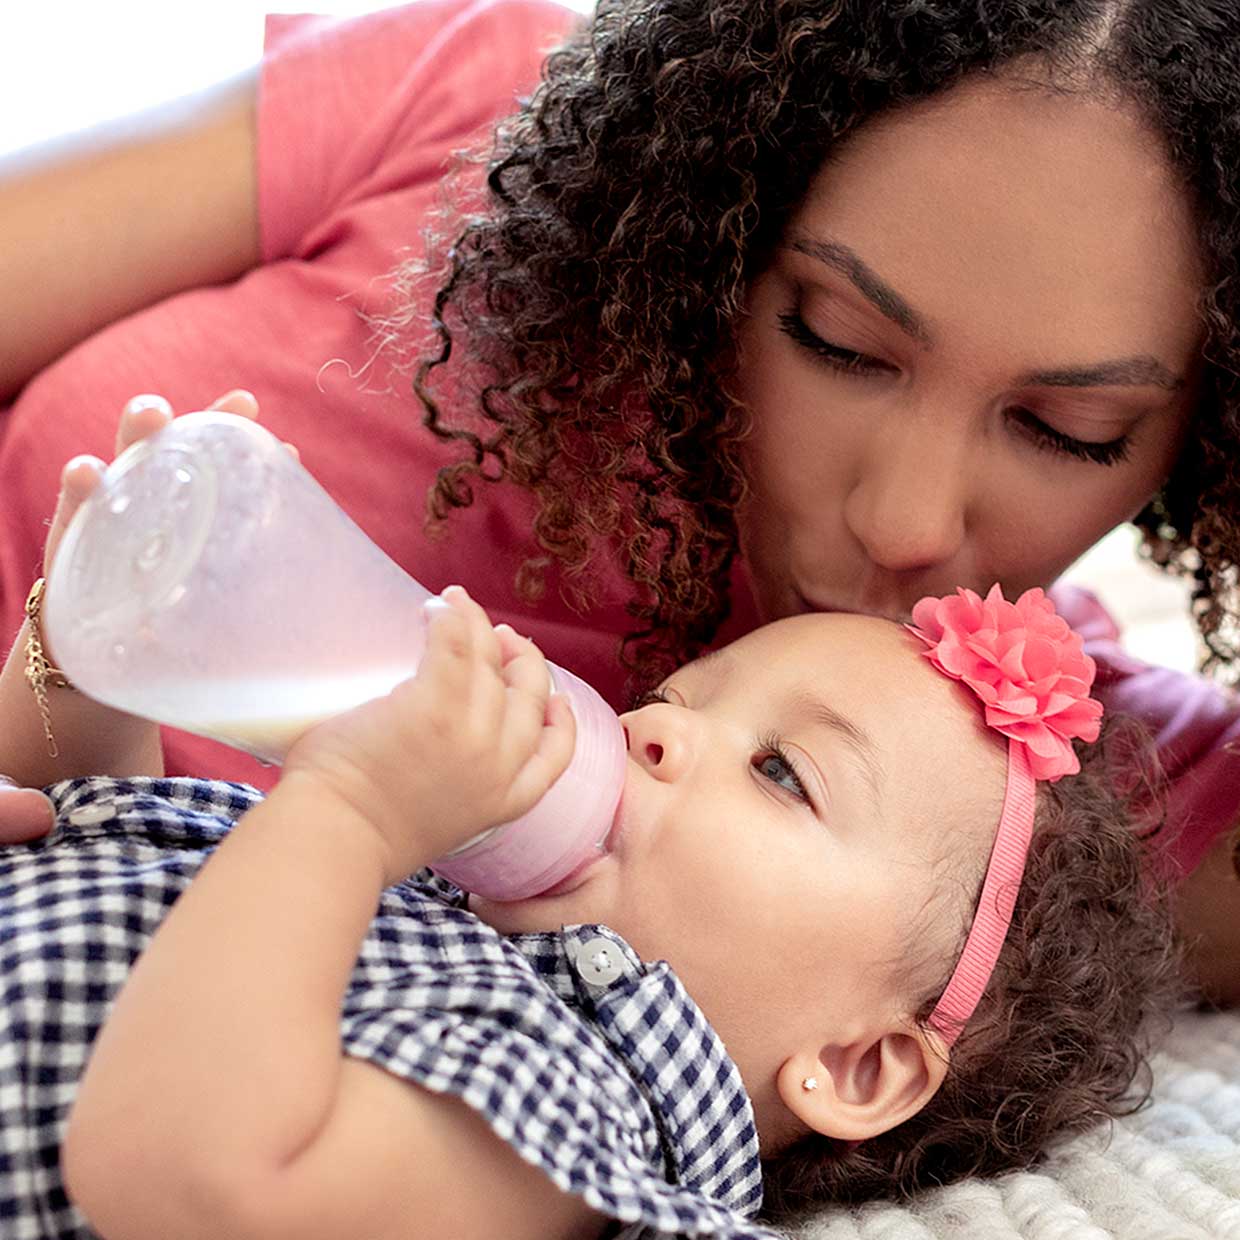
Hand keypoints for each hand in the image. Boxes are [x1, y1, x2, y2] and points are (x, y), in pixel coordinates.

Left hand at [0, 389, 286, 844]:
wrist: (62, 745)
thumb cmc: (41, 757)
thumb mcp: (10, 787)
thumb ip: (5, 807)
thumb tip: (35, 820)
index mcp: (59, 632)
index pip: (65, 563)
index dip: (76, 518)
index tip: (87, 475)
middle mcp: (103, 594)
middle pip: (118, 513)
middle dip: (136, 457)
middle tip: (161, 410)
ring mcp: (148, 584)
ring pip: (175, 512)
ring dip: (201, 458)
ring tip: (240, 411)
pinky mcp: (188, 591)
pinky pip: (217, 535)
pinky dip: (244, 497)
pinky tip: (277, 465)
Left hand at [282, 586, 576, 883]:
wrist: (333, 842)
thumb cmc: (361, 838)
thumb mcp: (436, 825)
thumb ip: (453, 790)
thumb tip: (436, 755)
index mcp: (503, 801)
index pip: (556, 754)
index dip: (561, 719)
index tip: (555, 698)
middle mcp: (499, 766)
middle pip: (528, 695)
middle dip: (523, 659)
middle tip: (499, 636)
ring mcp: (471, 734)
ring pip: (491, 663)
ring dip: (477, 623)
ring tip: (453, 602)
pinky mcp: (434, 706)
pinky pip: (454, 645)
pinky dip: (450, 619)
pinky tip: (435, 607)